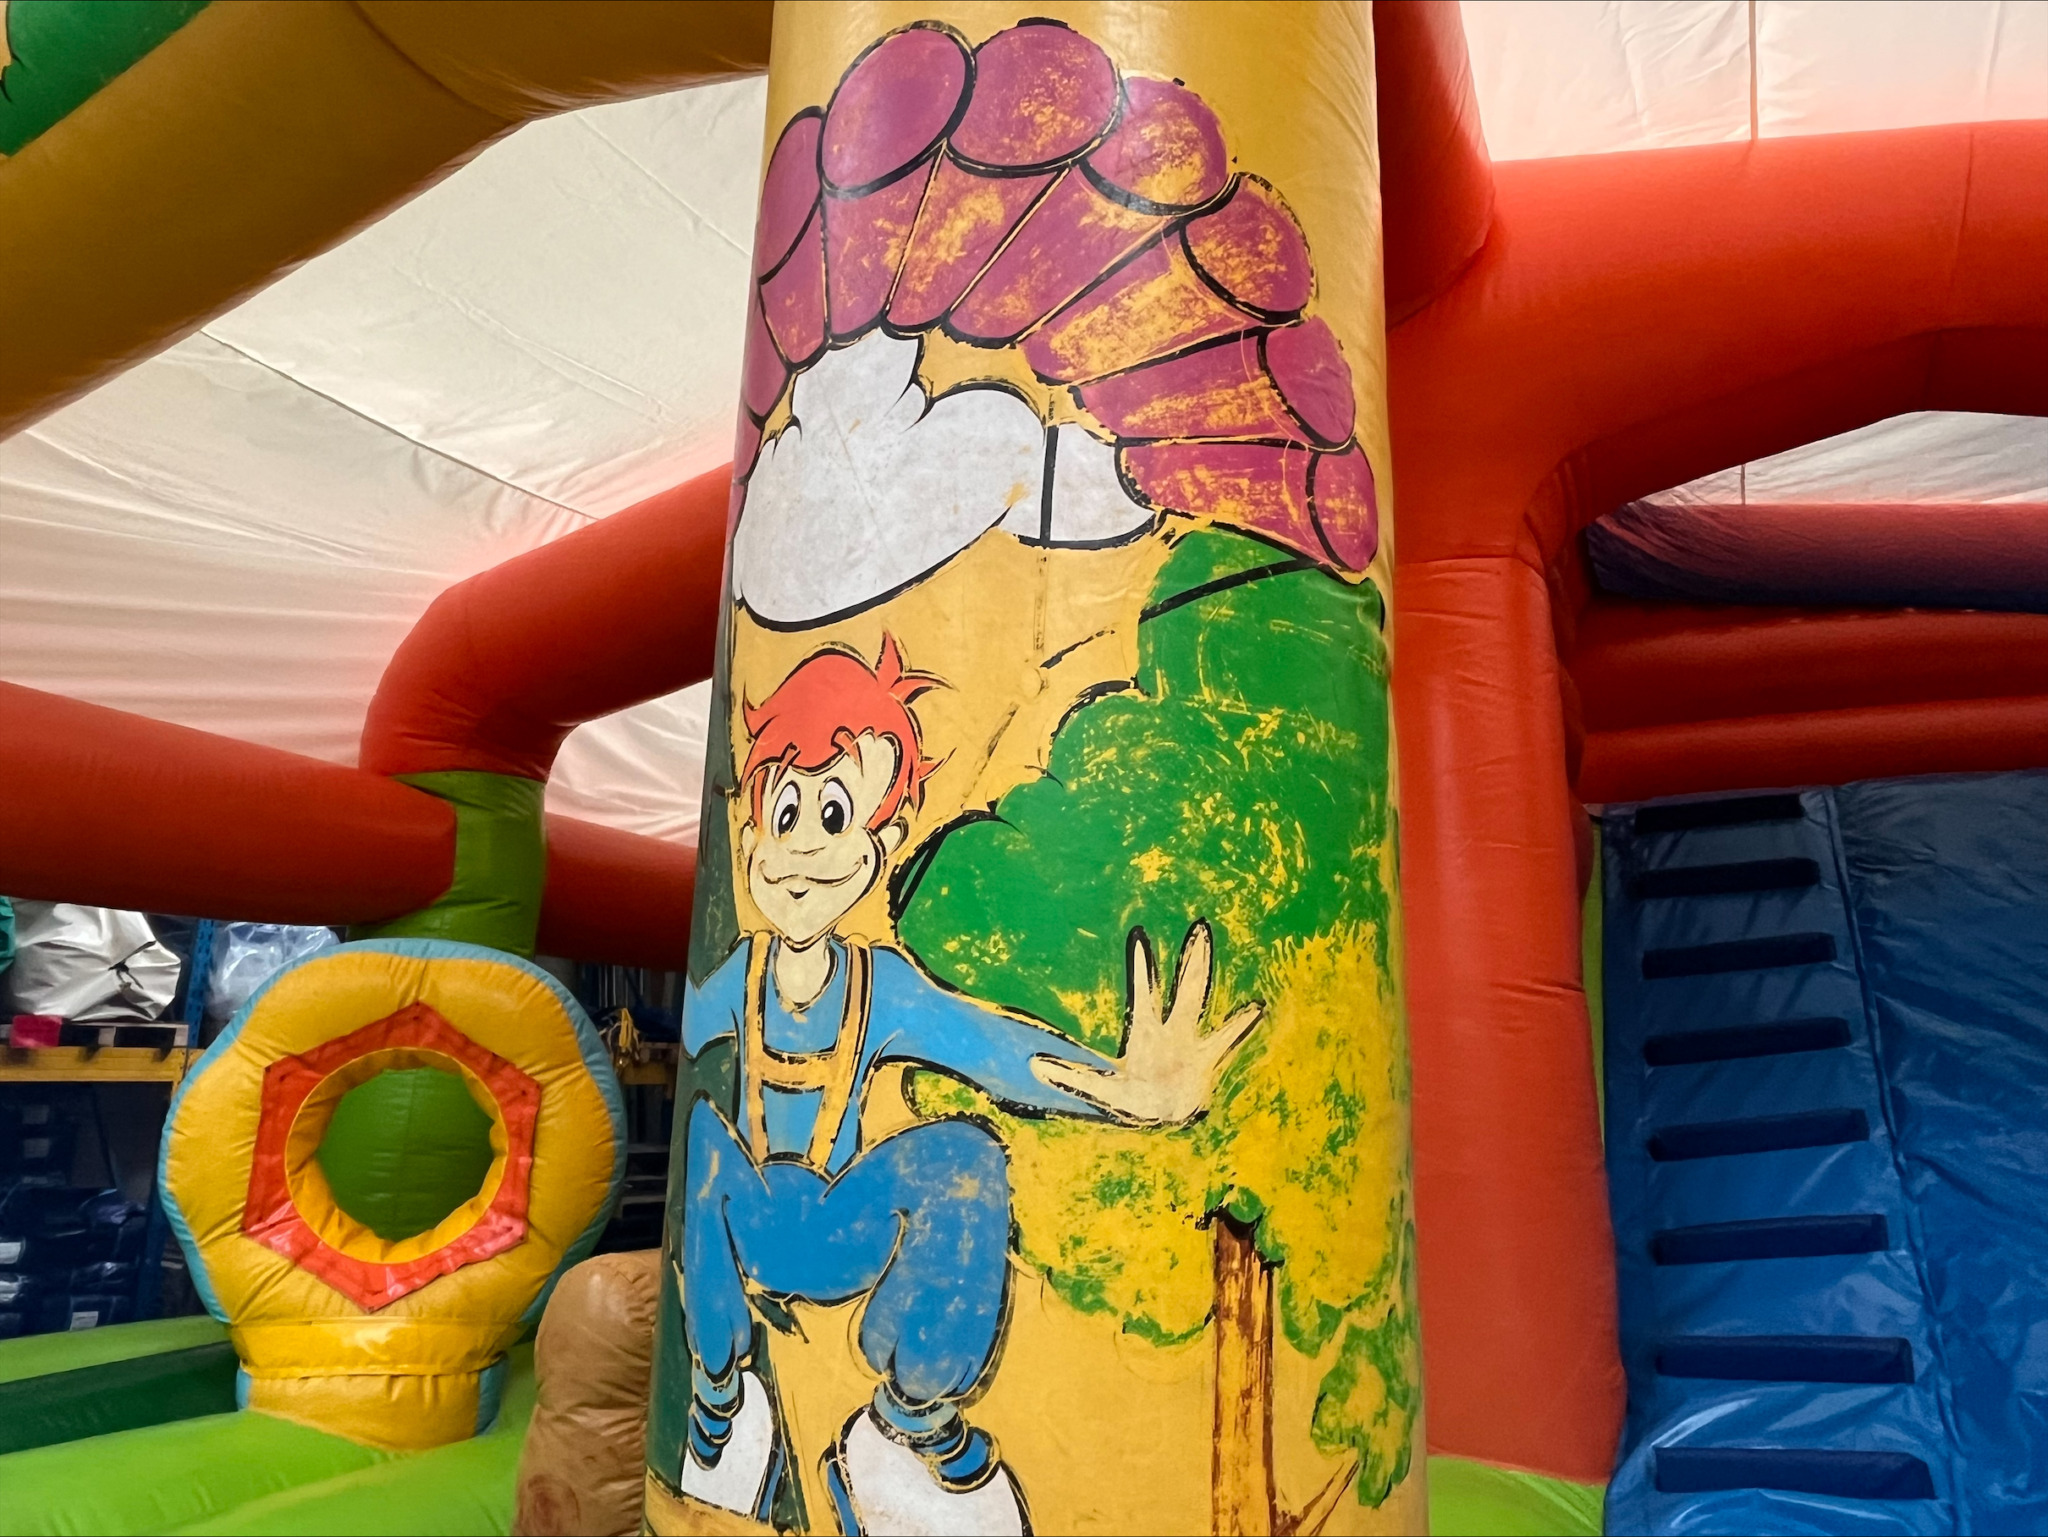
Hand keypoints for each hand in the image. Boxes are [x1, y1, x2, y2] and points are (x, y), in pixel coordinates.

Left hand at [1032, 921, 1262, 1124]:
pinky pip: (1225, 1041)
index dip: (1142, 965)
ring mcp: (1191, 1044)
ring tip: (1215, 946)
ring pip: (1204, 1005)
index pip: (1144, 992)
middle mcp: (1172, 1031)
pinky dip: (1239, 1027)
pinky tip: (1255, 1008)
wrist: (1162, 1117)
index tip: (1140, 935)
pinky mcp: (1206, 1062)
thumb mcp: (1100, 1090)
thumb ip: (1071, 1078)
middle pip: (1184, 988)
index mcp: (1146, 1032)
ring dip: (1210, 980)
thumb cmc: (1133, 1099)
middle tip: (1201, 927)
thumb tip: (1034, 1065)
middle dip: (1192, 961)